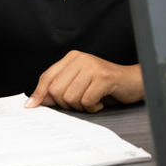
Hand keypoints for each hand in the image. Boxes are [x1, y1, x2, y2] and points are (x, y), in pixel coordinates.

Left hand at [25, 51, 141, 111]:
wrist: (133, 82)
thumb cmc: (105, 85)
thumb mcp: (79, 83)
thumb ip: (59, 88)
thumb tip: (37, 101)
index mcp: (71, 58)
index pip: (47, 77)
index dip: (39, 94)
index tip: (31, 107)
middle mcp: (80, 59)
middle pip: (56, 90)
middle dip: (65, 104)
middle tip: (80, 102)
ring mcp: (92, 67)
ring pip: (70, 97)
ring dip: (80, 106)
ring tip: (92, 100)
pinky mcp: (103, 77)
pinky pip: (86, 100)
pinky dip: (92, 107)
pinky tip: (100, 102)